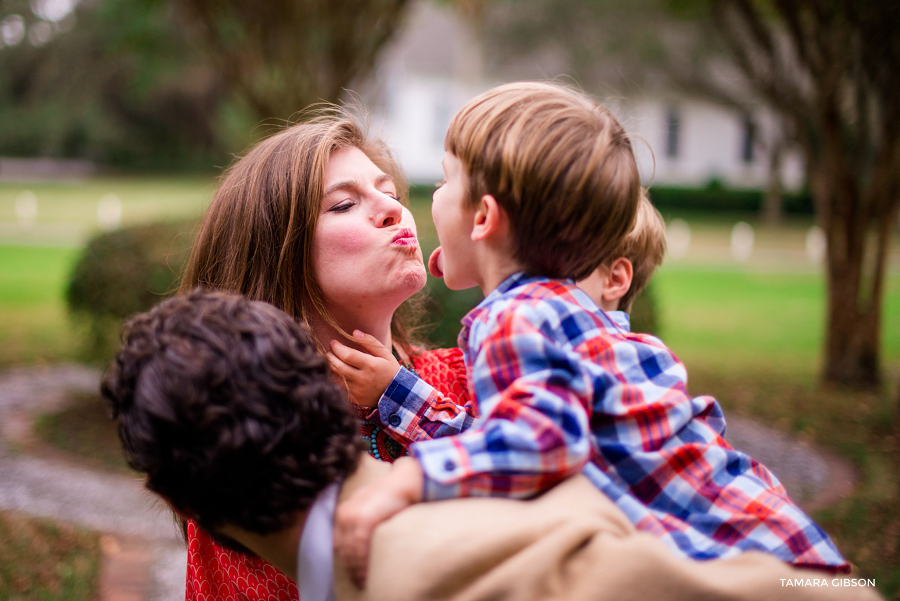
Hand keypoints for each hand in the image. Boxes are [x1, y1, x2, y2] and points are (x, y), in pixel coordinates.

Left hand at [326, 330, 400, 407]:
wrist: (397, 395)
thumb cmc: (390, 370)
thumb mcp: (385, 354)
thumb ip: (370, 342)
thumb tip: (354, 332)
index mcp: (371, 365)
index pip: (347, 355)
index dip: (337, 348)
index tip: (333, 343)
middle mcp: (362, 379)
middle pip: (338, 366)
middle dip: (330, 356)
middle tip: (330, 350)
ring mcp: (357, 390)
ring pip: (335, 378)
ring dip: (329, 367)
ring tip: (330, 360)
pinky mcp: (354, 398)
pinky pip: (338, 387)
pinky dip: (333, 378)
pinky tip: (335, 372)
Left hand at [333, 457, 423, 587]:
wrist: (406, 480)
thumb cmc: (393, 496)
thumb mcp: (372, 507)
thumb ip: (363, 524)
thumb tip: (361, 546)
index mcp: (345, 512)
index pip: (341, 544)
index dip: (348, 561)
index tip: (355, 573)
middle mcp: (345, 513)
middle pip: (344, 549)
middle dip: (352, 567)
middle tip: (360, 580)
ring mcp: (353, 515)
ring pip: (351, 549)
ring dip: (358, 567)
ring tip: (366, 579)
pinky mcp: (363, 518)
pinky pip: (360, 545)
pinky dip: (364, 560)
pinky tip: (371, 569)